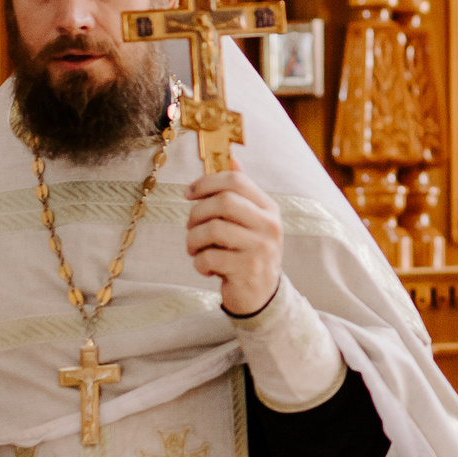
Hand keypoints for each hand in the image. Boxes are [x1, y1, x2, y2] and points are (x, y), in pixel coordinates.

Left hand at [189, 170, 284, 315]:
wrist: (263, 295)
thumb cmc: (249, 253)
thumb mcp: (252, 222)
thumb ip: (242, 193)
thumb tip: (232, 160)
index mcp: (268, 208)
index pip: (236, 182)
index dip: (206, 183)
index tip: (188, 194)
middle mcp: (269, 225)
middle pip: (223, 201)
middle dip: (197, 213)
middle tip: (190, 226)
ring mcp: (260, 248)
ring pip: (212, 229)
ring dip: (193, 240)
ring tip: (194, 249)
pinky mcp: (247, 269)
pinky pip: (210, 257)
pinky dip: (199, 263)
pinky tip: (206, 267)